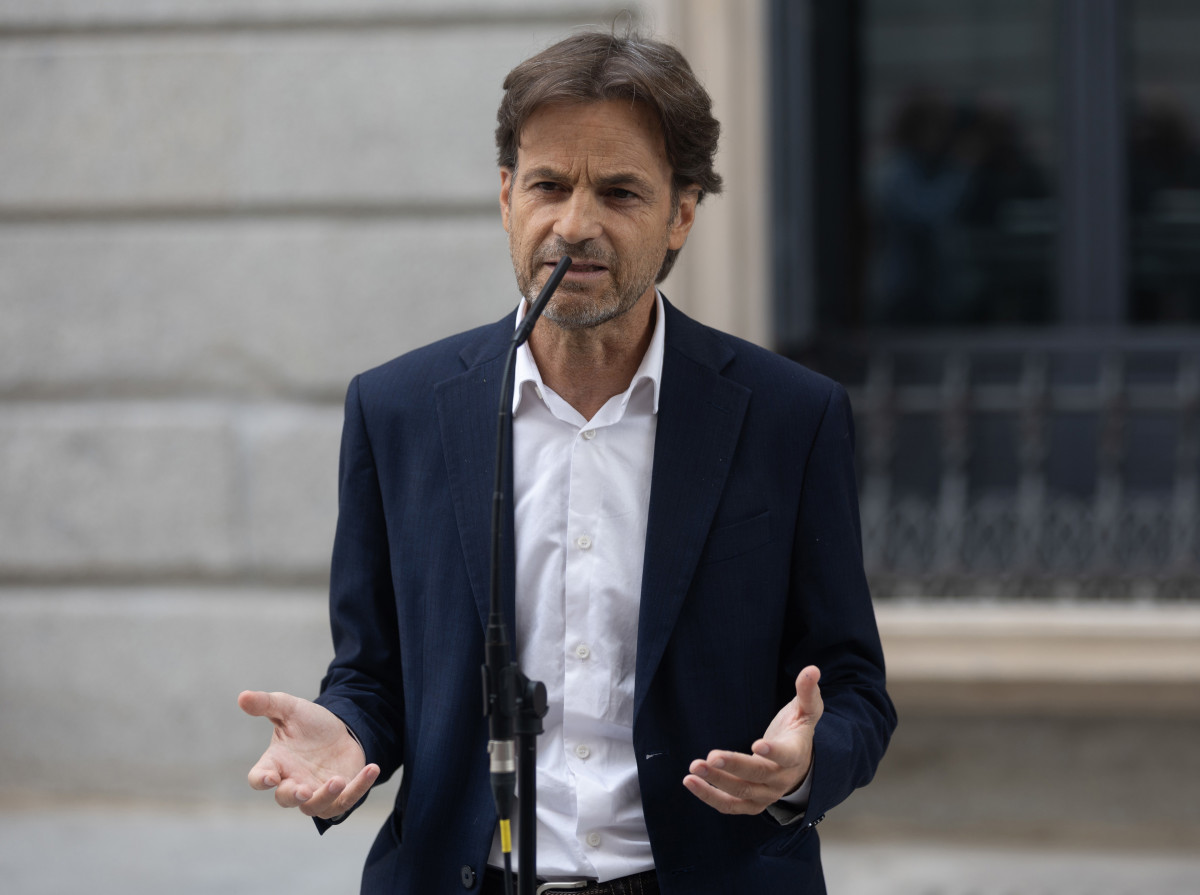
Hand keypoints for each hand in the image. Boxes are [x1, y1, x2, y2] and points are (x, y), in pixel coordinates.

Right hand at [238, 690, 380, 818]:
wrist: (341, 728)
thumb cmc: (309, 724)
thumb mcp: (289, 709)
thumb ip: (267, 704)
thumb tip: (242, 696)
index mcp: (275, 764)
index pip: (259, 778)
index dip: (261, 780)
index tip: (270, 777)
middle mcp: (292, 782)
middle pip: (286, 799)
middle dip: (293, 796)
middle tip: (303, 790)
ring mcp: (316, 792)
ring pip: (314, 807)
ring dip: (325, 797)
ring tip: (337, 780)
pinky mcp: (341, 794)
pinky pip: (347, 800)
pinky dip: (360, 787)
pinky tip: (372, 769)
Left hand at [683, 666, 822, 814]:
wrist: (798, 766)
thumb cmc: (796, 732)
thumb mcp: (806, 711)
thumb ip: (807, 692)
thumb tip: (812, 670)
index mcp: (795, 754)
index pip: (786, 756)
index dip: (773, 752)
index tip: (757, 744)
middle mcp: (781, 779)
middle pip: (757, 775)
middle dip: (734, 766)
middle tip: (711, 756)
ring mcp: (766, 794)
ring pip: (741, 793)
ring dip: (716, 782)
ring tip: (694, 767)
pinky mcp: (751, 804)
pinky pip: (730, 806)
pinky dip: (710, 796)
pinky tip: (691, 782)